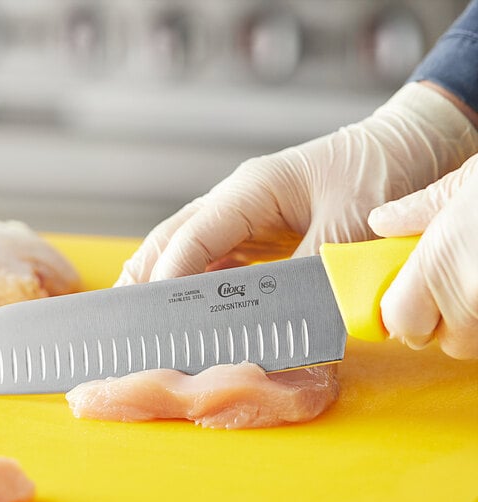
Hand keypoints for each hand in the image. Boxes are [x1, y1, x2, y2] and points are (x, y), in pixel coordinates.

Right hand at [116, 83, 477, 284]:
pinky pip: (218, 261)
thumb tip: (287, 323)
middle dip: (147, 274)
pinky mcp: (258, 234)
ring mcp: (245, 217)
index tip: (158, 310)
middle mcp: (238, 201)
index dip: (172, 274)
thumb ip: (311, 273)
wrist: (403, 148)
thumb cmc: (378, 170)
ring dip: (168, 282)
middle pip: (175, 237)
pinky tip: (196, 311)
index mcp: (252, 189)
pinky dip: (200, 286)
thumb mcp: (347, 225)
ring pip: (190, 249)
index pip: (195, 234)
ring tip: (150, 318)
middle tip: (126, 314)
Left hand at [368, 153, 477, 358]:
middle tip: (458, 283)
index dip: (401, 313)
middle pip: (446, 341)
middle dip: (446, 319)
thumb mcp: (468, 183)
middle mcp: (474, 300)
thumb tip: (382, 221)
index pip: (399, 321)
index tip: (406, 301)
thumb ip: (419, 210)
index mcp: (441, 264)